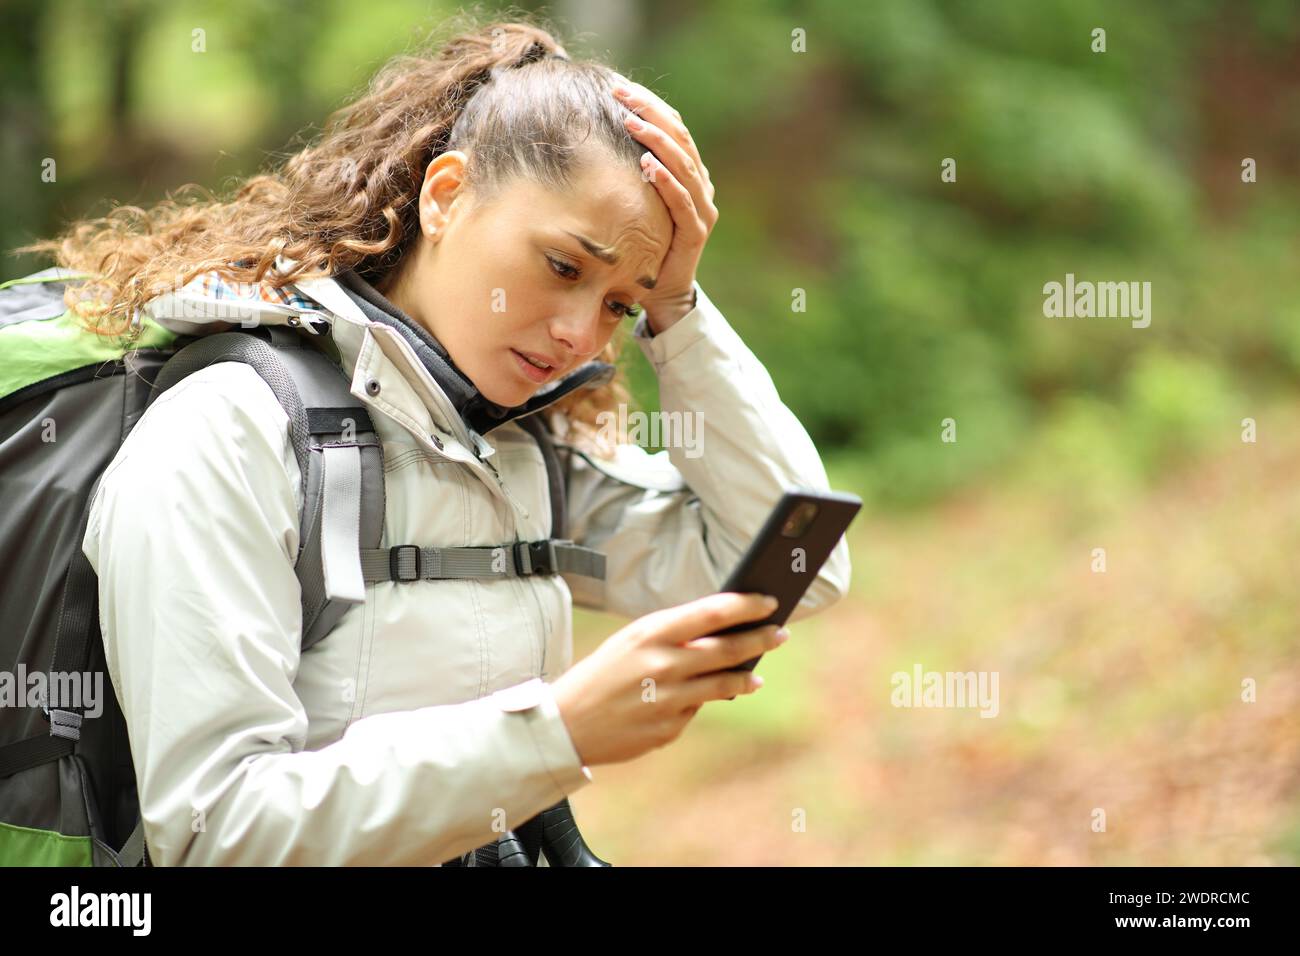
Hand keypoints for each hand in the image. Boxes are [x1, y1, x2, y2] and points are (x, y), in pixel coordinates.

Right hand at [551, 592, 788, 766]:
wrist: (566, 723)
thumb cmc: (604, 673)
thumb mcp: (632, 641)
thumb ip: (674, 635)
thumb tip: (722, 630)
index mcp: (651, 633)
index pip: (712, 612)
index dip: (747, 605)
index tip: (770, 601)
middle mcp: (663, 664)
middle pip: (727, 649)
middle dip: (760, 639)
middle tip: (781, 633)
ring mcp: (668, 699)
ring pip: (724, 685)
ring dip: (747, 677)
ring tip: (757, 674)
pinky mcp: (669, 729)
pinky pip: (696, 711)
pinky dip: (702, 702)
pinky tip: (704, 699)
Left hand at [612, 78, 718, 334]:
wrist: (662, 292)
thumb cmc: (645, 244)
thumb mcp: (635, 202)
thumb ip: (629, 173)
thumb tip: (593, 139)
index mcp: (688, 172)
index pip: (674, 128)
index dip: (650, 105)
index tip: (620, 87)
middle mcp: (699, 185)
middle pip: (680, 138)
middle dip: (650, 112)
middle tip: (622, 94)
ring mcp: (701, 209)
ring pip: (683, 165)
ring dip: (657, 141)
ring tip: (633, 123)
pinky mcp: (696, 232)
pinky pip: (682, 202)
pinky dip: (666, 182)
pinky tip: (648, 165)